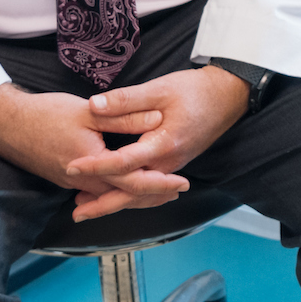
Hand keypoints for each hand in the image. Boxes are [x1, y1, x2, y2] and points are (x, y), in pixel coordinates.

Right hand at [0, 82, 186, 220]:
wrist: (6, 124)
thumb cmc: (45, 114)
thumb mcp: (89, 111)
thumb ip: (124, 117)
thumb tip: (157, 119)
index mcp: (91, 164)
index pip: (132, 181)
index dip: (160, 184)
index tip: (181, 183)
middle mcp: (81, 181)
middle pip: (123, 195)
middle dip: (152, 195)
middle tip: (177, 192)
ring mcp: (71, 182)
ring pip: (109, 194)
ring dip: (134, 194)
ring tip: (159, 192)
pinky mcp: (64, 178)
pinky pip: (95, 190)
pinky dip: (115, 190)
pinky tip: (124, 185)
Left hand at [62, 65, 253, 219]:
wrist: (229, 95)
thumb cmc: (196, 90)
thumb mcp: (159, 89)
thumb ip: (126, 99)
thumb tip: (93, 105)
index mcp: (163, 144)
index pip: (123, 162)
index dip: (95, 166)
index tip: (72, 167)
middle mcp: (168, 162)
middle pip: (132, 192)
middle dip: (103, 204)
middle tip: (76, 213)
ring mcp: (173, 165)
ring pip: (140, 193)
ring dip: (114, 202)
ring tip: (88, 208)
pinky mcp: (174, 162)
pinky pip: (148, 187)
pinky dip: (130, 195)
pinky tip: (116, 194)